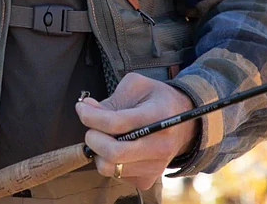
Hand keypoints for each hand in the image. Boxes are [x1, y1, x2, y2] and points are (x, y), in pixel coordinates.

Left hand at [75, 73, 197, 189]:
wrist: (184, 125)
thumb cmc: (157, 101)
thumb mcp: (137, 86)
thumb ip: (110, 99)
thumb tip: (86, 107)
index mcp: (158, 117)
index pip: (116, 123)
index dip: (90, 116)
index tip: (81, 108)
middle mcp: (160, 145)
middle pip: (113, 152)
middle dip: (92, 138)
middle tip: (91, 127)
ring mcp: (155, 166)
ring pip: (110, 167)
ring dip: (98, 151)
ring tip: (105, 137)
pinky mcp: (148, 179)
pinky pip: (115, 174)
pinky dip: (108, 161)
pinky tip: (117, 147)